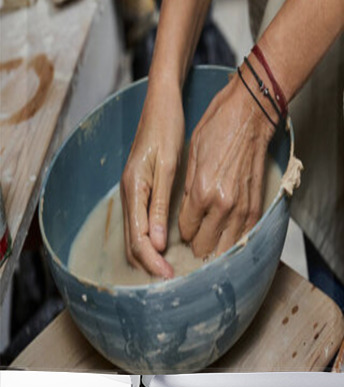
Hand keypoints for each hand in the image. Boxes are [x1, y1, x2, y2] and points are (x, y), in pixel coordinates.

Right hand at [120, 80, 184, 277]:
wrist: (161, 105)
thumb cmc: (166, 130)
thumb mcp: (167, 166)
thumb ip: (159, 204)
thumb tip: (158, 242)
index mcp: (134, 190)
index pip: (139, 239)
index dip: (153, 262)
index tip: (170, 277)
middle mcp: (129, 193)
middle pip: (132, 242)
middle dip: (149, 265)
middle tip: (172, 282)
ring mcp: (133, 190)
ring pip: (136, 234)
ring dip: (149, 255)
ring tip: (169, 269)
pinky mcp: (141, 186)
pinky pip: (142, 221)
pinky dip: (151, 239)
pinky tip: (167, 243)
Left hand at [178, 74, 274, 258]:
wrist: (251, 114)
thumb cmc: (219, 127)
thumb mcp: (192, 155)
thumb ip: (188, 189)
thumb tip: (187, 211)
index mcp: (202, 192)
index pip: (186, 231)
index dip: (182, 230)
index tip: (184, 224)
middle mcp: (223, 204)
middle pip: (204, 246)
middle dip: (197, 242)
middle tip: (196, 234)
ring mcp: (244, 206)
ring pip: (226, 247)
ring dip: (217, 246)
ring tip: (212, 239)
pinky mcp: (258, 203)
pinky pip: (245, 235)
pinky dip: (236, 240)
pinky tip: (229, 236)